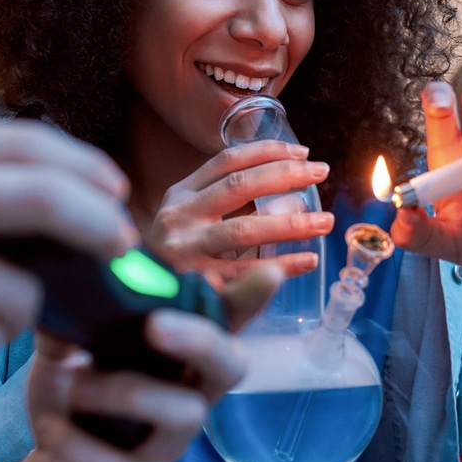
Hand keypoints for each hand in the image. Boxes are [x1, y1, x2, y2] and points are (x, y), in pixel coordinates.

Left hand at [23, 273, 271, 461]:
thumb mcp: (62, 353)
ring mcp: (172, 443)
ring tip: (72, 384)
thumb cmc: (71, 398)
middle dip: (201, 340)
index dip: (250, 300)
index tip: (269, 272)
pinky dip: (83, 446)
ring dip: (125, 392)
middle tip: (157, 324)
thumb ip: (69, 322)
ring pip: (185, 414)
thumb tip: (69, 286)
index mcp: (176, 355)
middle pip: (231, 365)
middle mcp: (187, 394)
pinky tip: (52, 431)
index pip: (223, 322)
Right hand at [143, 140, 332, 287]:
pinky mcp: (193, 287)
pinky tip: (308, 260)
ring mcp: (183, 252)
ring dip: (290, 223)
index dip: (268, 152)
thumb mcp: (189, 223)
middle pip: (238, 187)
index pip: (227, 161)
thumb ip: (224, 204)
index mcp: (179, 196)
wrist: (138, 309)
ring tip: (324, 222)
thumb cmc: (176, 263)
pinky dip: (281, 265)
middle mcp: (178, 217)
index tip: (303, 152)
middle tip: (321, 173)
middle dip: (286, 176)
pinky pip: (246, 273)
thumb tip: (286, 185)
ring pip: (243, 230)